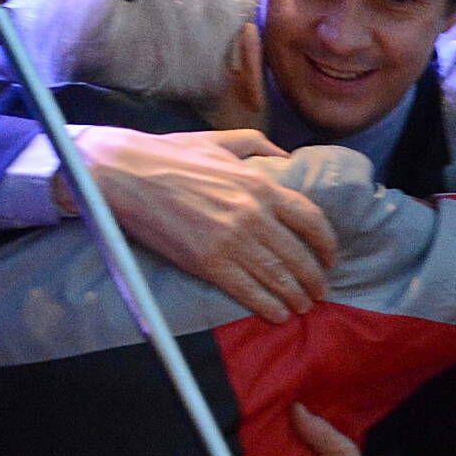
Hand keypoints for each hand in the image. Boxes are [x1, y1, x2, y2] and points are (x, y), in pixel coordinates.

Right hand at [64, 126, 336, 322]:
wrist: (125, 173)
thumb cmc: (170, 154)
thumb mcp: (220, 140)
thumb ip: (257, 145)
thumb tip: (285, 155)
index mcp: (261, 186)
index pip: (311, 220)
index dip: (326, 244)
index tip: (330, 258)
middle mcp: (253, 215)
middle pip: (299, 255)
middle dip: (314, 279)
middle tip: (320, 292)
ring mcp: (232, 240)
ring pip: (278, 277)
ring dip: (295, 296)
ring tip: (302, 306)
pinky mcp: (208, 262)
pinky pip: (248, 291)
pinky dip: (268, 306)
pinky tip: (278, 315)